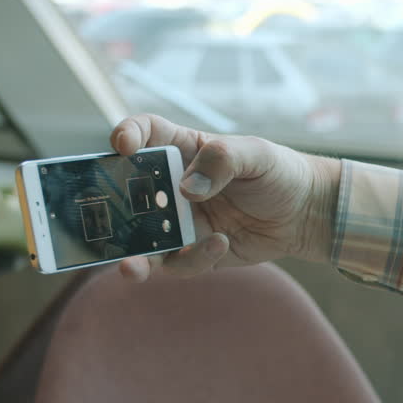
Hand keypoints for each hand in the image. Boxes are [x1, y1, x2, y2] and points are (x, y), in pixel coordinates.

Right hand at [109, 114, 341, 280]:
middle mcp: (171, 186)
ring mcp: (179, 222)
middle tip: (96, 218)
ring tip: (131, 268)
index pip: (144, 134)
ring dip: (131, 257)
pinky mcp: (195, 251)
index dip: (127, 135)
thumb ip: (222, 160)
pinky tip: (221, 242)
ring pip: (141, 241)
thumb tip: (187, 189)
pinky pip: (179, 263)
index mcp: (183, 149)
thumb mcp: (257, 154)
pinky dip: (194, 259)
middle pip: (127, 194)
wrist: (305, 213)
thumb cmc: (279, 173)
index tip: (122, 145)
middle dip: (107, 208)